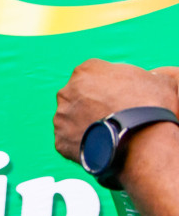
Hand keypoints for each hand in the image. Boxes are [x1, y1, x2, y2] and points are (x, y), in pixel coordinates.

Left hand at [54, 60, 178, 161]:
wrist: (141, 140)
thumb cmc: (151, 106)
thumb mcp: (156, 80)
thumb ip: (141, 76)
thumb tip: (147, 79)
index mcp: (86, 70)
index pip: (92, 75)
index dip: (107, 86)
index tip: (118, 96)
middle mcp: (66, 91)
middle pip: (78, 96)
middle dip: (91, 104)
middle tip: (112, 115)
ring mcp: (61, 118)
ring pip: (71, 119)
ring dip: (85, 124)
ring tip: (107, 132)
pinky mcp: (60, 141)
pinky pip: (70, 141)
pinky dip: (83, 143)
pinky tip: (99, 145)